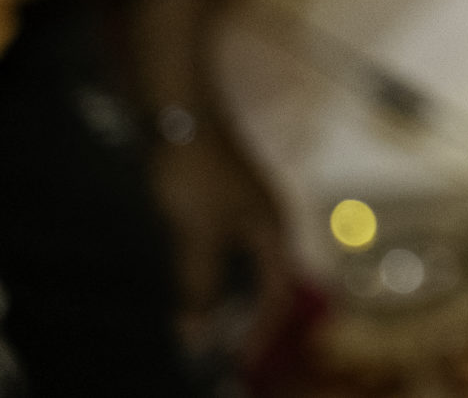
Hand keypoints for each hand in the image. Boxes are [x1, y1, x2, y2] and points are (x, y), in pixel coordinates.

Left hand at [150, 118, 294, 359]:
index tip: (239, 360)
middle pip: (268, 278)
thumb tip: (197, 335)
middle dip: (250, 316)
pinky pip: (227, 249)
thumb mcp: (198, 237)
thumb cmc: (197, 175)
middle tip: (224, 346)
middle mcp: (268, 220)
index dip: (261, 330)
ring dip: (230, 295)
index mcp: (274, 230)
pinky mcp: (224, 197)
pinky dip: (215, 274)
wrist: (182, 114)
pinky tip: (193, 280)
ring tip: (206, 321)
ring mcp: (247, 206)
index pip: (278, 292)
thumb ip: (200, 286)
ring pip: (246, 263)